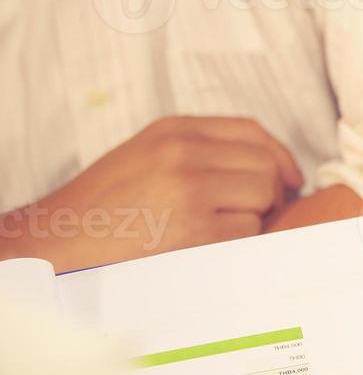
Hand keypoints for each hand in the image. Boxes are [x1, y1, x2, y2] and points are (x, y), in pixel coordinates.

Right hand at [7, 116, 303, 270]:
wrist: (60, 238)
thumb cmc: (107, 204)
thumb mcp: (149, 155)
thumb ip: (202, 152)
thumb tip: (271, 168)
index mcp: (173, 130)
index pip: (251, 130)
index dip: (280, 156)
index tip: (289, 179)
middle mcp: (183, 152)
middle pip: (265, 165)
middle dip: (271, 193)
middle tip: (256, 213)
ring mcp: (190, 188)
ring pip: (263, 197)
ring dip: (255, 218)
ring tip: (221, 228)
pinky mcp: (194, 227)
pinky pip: (248, 230)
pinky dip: (238, 241)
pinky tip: (209, 244)